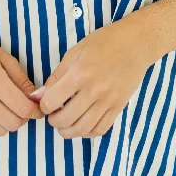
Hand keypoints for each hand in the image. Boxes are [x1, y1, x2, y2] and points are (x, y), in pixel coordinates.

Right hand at [0, 30, 44, 139]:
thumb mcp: (4, 57)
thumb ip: (21, 79)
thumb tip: (36, 98)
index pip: (22, 107)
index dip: (35, 111)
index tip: (38, 107)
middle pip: (13, 123)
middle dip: (23, 117)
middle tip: (22, 106)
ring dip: (8, 123)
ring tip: (7, 108)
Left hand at [28, 19, 147, 138]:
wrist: (136, 43)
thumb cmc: (104, 42)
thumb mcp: (75, 52)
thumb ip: (57, 75)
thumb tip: (39, 96)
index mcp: (81, 73)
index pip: (52, 101)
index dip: (43, 105)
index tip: (45, 102)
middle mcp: (95, 90)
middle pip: (65, 119)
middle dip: (53, 121)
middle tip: (53, 114)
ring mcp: (108, 101)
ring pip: (82, 129)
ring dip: (68, 131)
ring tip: (64, 123)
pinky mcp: (119, 107)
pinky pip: (100, 130)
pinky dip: (87, 132)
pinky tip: (81, 124)